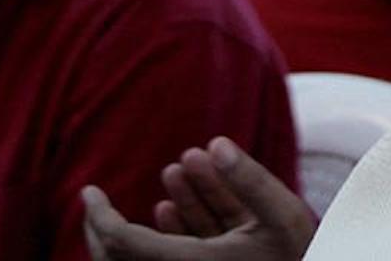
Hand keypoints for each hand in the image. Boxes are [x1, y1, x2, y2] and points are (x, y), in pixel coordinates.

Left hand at [79, 138, 315, 260]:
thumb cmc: (301, 255)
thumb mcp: (285, 215)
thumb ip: (250, 178)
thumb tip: (215, 143)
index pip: (124, 244)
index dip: (100, 217)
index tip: (89, 191)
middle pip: (124, 257)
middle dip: (108, 223)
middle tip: (96, 196)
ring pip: (152, 254)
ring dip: (159, 212)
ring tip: (181, 165)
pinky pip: (175, 256)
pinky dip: (171, 230)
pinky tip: (172, 203)